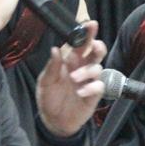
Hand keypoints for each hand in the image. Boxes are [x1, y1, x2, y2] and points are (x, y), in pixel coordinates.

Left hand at [36, 21, 106, 137]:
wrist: (53, 121)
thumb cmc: (49, 98)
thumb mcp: (45, 81)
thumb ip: (52, 66)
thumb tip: (55, 49)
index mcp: (70, 60)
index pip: (80, 43)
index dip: (87, 33)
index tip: (90, 24)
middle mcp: (82, 68)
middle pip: (96, 51)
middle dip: (97, 45)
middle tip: (93, 46)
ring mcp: (89, 80)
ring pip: (98, 67)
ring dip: (87, 71)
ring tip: (74, 78)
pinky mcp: (94, 94)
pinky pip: (99, 86)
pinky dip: (91, 87)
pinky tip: (80, 92)